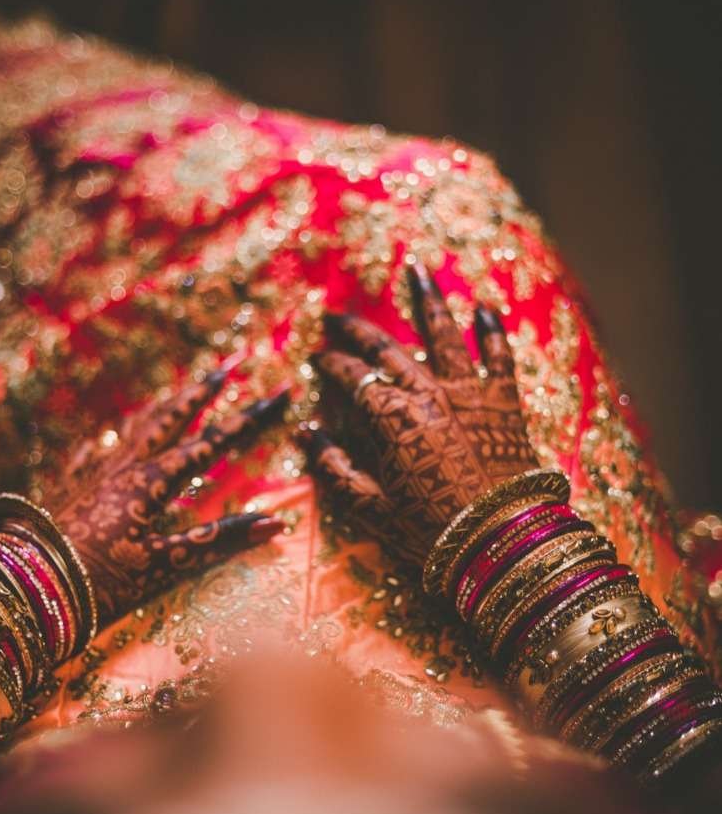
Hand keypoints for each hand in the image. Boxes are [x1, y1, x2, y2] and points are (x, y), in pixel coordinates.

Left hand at [52, 373, 287, 621]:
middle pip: (170, 420)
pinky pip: (94, 454)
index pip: (212, 444)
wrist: (21, 588)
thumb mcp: (163, 567)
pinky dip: (109, 442)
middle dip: (201, 393)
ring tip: (178, 393)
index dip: (249, 420)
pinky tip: (103, 441)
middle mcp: (123, 469)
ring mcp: (92, 476)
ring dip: (162, 409)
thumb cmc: (96, 583)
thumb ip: (216, 543)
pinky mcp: (67, 490)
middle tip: (226, 365)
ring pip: (134, 430)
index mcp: (150, 483)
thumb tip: (275, 525)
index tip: (280, 392)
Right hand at [302, 263, 536, 566]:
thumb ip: (336, 469)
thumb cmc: (432, 531)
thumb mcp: (372, 508)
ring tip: (416, 271)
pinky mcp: (504, 401)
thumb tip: (308, 434)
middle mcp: (428, 392)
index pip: (353, 379)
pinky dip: (492, 331)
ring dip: (427, 301)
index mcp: (391, 417)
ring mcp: (469, 391)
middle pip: (388, 350)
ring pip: (444, 334)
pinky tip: (485, 308)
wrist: (503, 541)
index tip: (318, 357)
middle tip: (338, 317)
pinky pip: (499, 356)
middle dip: (359, 331)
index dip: (332, 366)